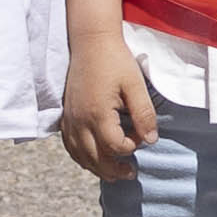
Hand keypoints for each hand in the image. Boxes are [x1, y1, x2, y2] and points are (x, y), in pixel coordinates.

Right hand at [57, 33, 163, 177]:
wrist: (90, 43)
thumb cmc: (115, 61)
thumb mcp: (136, 86)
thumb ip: (144, 114)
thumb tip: (151, 140)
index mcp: (98, 114)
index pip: (114, 146)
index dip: (131, 148)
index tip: (142, 138)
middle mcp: (79, 121)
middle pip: (94, 158)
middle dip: (113, 169)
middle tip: (130, 173)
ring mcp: (69, 119)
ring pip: (79, 155)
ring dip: (96, 167)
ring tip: (114, 173)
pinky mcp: (65, 116)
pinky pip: (69, 145)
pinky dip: (81, 156)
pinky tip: (92, 158)